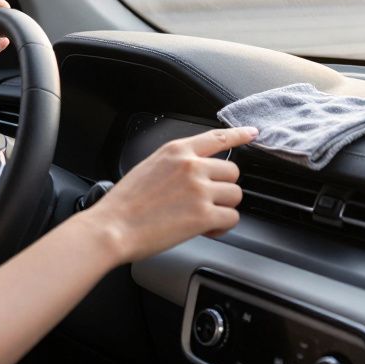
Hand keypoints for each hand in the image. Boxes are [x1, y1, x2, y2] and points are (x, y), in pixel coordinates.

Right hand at [83, 126, 258, 263]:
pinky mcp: (204, 215)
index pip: (217, 137)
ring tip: (202, 218)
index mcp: (176, 151)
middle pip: (233, 172)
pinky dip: (221, 228)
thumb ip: (176, 164)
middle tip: (205, 201)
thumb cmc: (124, 204)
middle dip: (223, 188)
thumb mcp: (149, 167)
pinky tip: (205, 230)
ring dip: (223, 208)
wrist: (112, 227)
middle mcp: (191, 166)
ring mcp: (199, 190)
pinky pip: (232, 218)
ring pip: (235, 196)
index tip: (252, 133)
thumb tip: (196, 173)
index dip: (239, 135)